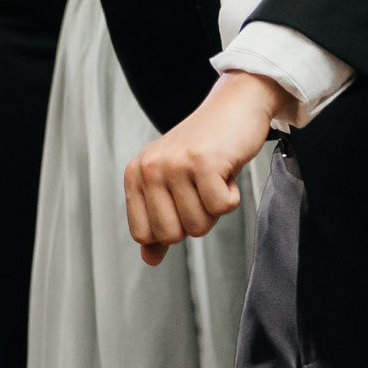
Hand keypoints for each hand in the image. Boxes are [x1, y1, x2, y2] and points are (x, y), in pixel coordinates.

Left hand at [123, 71, 278, 265]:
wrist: (232, 108)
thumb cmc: (203, 149)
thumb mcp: (171, 183)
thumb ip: (158, 221)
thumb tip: (149, 258)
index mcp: (135, 175)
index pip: (143, 234)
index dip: (171, 228)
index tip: (182, 202)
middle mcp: (149, 167)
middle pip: (172, 234)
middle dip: (195, 221)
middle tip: (201, 190)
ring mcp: (175, 163)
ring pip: (199, 225)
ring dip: (215, 207)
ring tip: (212, 177)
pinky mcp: (203, 161)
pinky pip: (222, 208)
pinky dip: (232, 196)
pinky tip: (225, 171)